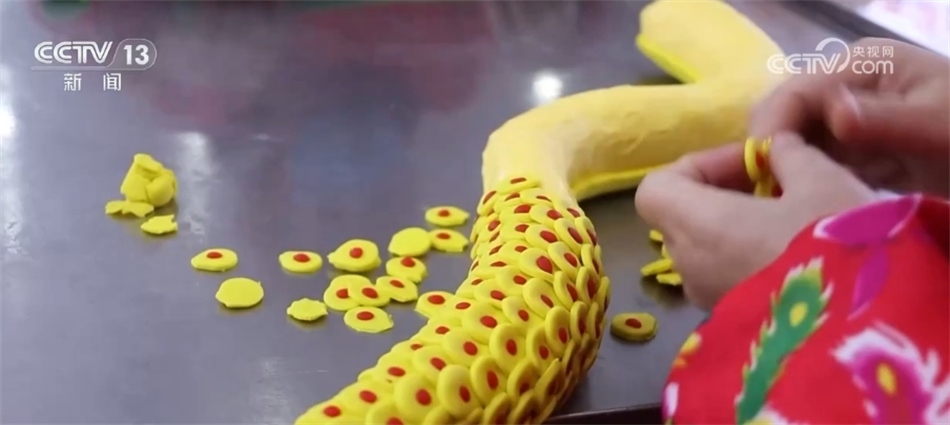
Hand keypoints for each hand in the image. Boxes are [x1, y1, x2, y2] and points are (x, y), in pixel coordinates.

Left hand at [635, 133, 876, 309]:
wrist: (866, 335)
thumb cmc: (836, 245)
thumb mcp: (822, 181)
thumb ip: (789, 155)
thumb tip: (776, 147)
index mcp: (694, 225)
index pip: (656, 188)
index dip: (697, 167)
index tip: (750, 164)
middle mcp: (689, 266)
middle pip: (682, 217)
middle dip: (723, 195)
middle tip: (778, 185)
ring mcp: (708, 301)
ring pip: (707, 250)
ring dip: (739, 228)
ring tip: (795, 220)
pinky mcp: (734, 325)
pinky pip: (727, 278)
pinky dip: (749, 259)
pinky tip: (800, 256)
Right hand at [750, 38, 949, 196]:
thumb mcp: (937, 128)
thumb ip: (885, 120)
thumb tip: (832, 113)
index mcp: (863, 66)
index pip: (794, 93)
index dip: (769, 130)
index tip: (760, 175)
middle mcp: (847, 89)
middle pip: (786, 120)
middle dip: (769, 155)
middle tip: (762, 200)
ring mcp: (850, 122)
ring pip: (795, 147)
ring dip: (783, 175)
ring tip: (773, 211)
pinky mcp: (857, 153)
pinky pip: (816, 168)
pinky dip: (804, 187)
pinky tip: (797, 212)